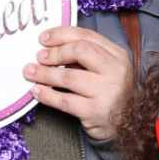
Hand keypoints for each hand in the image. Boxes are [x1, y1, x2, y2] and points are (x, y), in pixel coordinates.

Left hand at [24, 25, 133, 142]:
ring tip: (29, 72)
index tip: (43, 38)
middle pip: (80, 51)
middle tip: (38, 57)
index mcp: (118, 55)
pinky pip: (64, 100)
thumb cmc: (111, 93)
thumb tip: (50, 47)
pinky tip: (36, 90)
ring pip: (69, 77)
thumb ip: (86, 56)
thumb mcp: (106, 69)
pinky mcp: (96, 111)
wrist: (129, 124)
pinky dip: (46, 95)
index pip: (87, 36)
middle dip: (54, 52)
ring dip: (44, 73)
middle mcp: (116, 71)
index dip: (61, 35)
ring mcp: (107, 91)